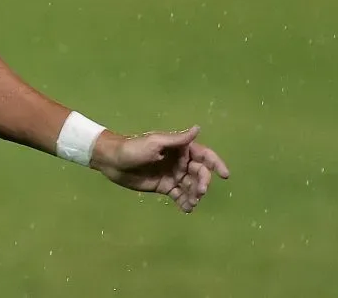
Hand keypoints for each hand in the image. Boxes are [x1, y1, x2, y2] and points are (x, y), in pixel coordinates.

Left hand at [91, 125, 229, 212]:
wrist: (113, 162)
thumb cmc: (133, 148)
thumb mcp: (155, 143)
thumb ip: (177, 140)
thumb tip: (197, 128)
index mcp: (180, 148)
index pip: (203, 155)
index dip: (215, 163)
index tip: (224, 175)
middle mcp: (179, 161)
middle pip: (199, 173)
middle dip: (203, 182)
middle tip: (200, 191)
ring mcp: (173, 175)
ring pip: (191, 186)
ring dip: (195, 195)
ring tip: (192, 202)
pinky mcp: (165, 187)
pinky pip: (180, 195)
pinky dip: (185, 202)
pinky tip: (187, 209)